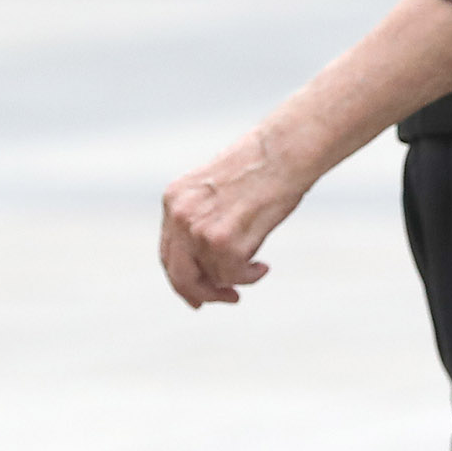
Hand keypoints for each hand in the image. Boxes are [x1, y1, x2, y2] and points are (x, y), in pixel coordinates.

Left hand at [159, 136, 304, 308]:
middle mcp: (180, 216)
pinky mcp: (224, 241)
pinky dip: (250, 277)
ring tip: (257, 265)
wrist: (283, 151)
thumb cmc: (261, 167)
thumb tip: (207, 265)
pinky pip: (234, 276)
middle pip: (179, 274)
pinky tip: (263, 265)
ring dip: (237, 279)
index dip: (181, 279)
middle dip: (200, 293)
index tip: (197, 295)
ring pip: (213, 277)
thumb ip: (203, 220)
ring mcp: (200, 230)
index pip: (168, 253)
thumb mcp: (215, 190)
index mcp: (174, 199)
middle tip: (225, 298)